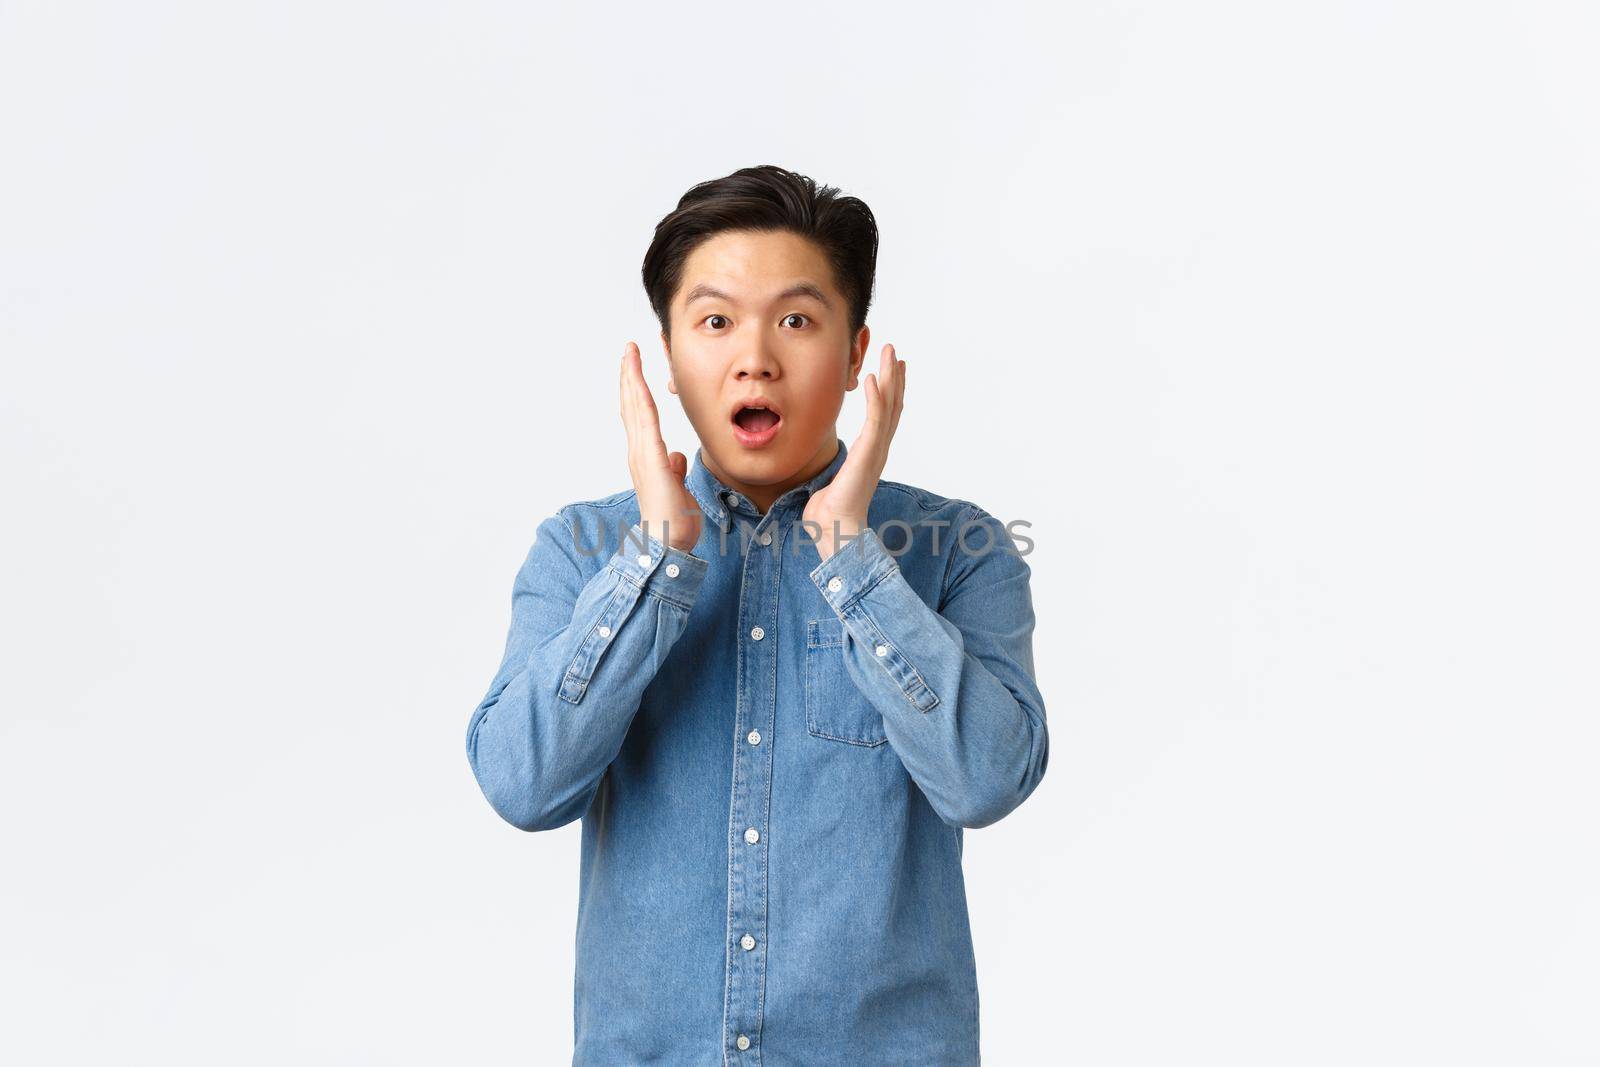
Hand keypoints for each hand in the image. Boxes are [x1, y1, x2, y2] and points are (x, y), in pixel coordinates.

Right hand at [620, 341, 701, 552]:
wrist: (667, 544)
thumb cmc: (673, 521)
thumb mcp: (678, 488)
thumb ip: (674, 470)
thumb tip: (676, 458)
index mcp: (647, 457)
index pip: (640, 416)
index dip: (637, 390)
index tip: (635, 368)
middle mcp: (639, 453)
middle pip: (631, 406)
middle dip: (629, 376)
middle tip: (628, 350)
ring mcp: (642, 455)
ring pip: (634, 408)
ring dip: (631, 379)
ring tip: (629, 355)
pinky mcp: (651, 459)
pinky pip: (645, 422)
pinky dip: (639, 398)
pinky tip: (638, 381)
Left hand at [804, 343, 904, 560]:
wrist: (836, 532)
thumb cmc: (829, 514)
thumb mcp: (828, 482)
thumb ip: (830, 470)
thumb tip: (818, 471)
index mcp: (870, 454)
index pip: (884, 415)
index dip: (889, 390)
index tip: (889, 368)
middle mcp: (877, 449)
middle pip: (893, 404)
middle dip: (894, 376)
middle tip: (893, 350)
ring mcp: (875, 451)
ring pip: (889, 406)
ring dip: (890, 377)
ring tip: (890, 353)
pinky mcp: (868, 454)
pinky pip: (875, 421)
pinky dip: (876, 398)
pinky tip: (872, 379)